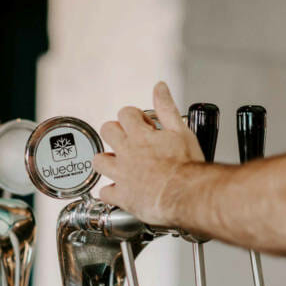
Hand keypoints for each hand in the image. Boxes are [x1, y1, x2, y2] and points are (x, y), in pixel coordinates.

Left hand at [93, 81, 202, 226]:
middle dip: (115, 133)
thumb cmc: (186, 166)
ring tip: (118, 164)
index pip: (125, 114)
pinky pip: (104, 193)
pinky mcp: (122, 197)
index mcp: (140, 135)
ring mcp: (122, 174)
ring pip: (98, 161)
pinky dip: (110, 192)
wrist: (186, 194)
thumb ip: (167, 108)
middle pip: (106, 132)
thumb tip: (160, 88)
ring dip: (106, 161)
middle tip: (129, 141)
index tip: (143, 125)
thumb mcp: (181, 130)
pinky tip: (118, 191)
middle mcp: (127, 152)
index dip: (133, 117)